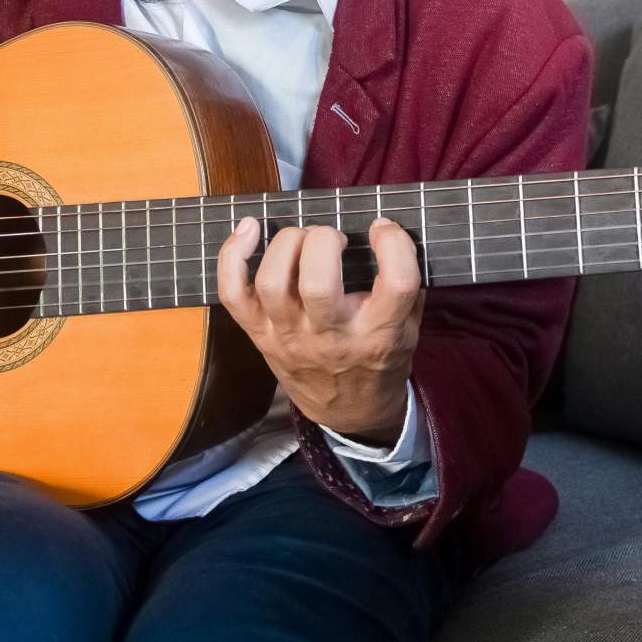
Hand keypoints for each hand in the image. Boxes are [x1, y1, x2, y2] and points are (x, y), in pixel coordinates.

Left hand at [217, 216, 423, 443]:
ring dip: (285, 244)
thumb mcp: (409, 328)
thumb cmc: (378, 359)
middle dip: (323, 241)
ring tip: (300, 238)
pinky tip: (248, 229)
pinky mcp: (259, 334)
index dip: (394, 244)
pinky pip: (232, 292)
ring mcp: (289, 337)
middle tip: (332, 237)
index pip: (395, 283)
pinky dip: (232, 255)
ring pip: (272, 283)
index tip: (383, 229)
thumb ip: (407, 282)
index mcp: (378, 334)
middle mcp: (331, 337)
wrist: (349, 413)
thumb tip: (394, 228)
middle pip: (318, 283)